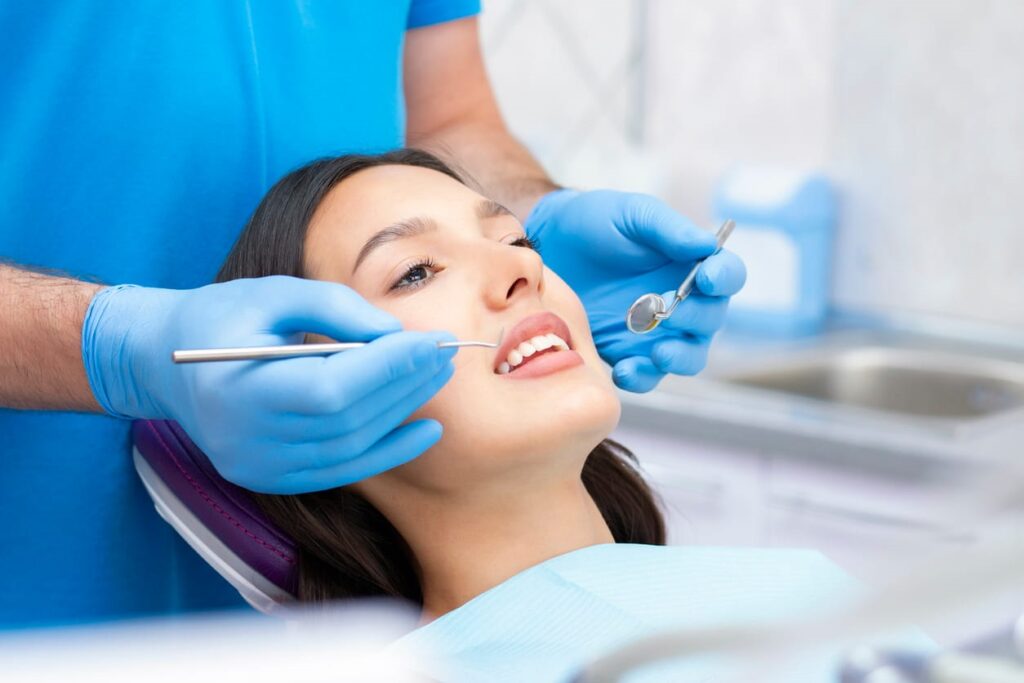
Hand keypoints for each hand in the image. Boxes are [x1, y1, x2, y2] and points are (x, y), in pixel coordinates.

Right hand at [82, 276, 456, 492]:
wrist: (164, 363)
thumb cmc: (222, 316)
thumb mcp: (274, 292)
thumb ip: (336, 307)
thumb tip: (397, 334)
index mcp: (235, 388)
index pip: (330, 389)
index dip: (387, 369)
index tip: (429, 341)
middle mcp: (244, 440)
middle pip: (346, 421)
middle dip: (403, 386)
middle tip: (444, 354)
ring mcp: (257, 467)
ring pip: (350, 448)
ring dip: (402, 414)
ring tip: (436, 379)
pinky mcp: (271, 478)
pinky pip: (341, 470)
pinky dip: (387, 451)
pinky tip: (425, 429)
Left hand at [525, 190, 745, 392]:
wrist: (549, 247)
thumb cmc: (595, 221)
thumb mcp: (631, 214)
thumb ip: (668, 228)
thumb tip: (706, 244)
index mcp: (691, 263)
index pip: (726, 275)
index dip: (723, 278)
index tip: (707, 279)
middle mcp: (683, 300)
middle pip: (711, 320)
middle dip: (697, 319)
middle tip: (671, 312)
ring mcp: (657, 330)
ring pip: (688, 356)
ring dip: (679, 358)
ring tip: (659, 353)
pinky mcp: (628, 352)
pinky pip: (646, 375)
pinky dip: (641, 377)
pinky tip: (625, 370)